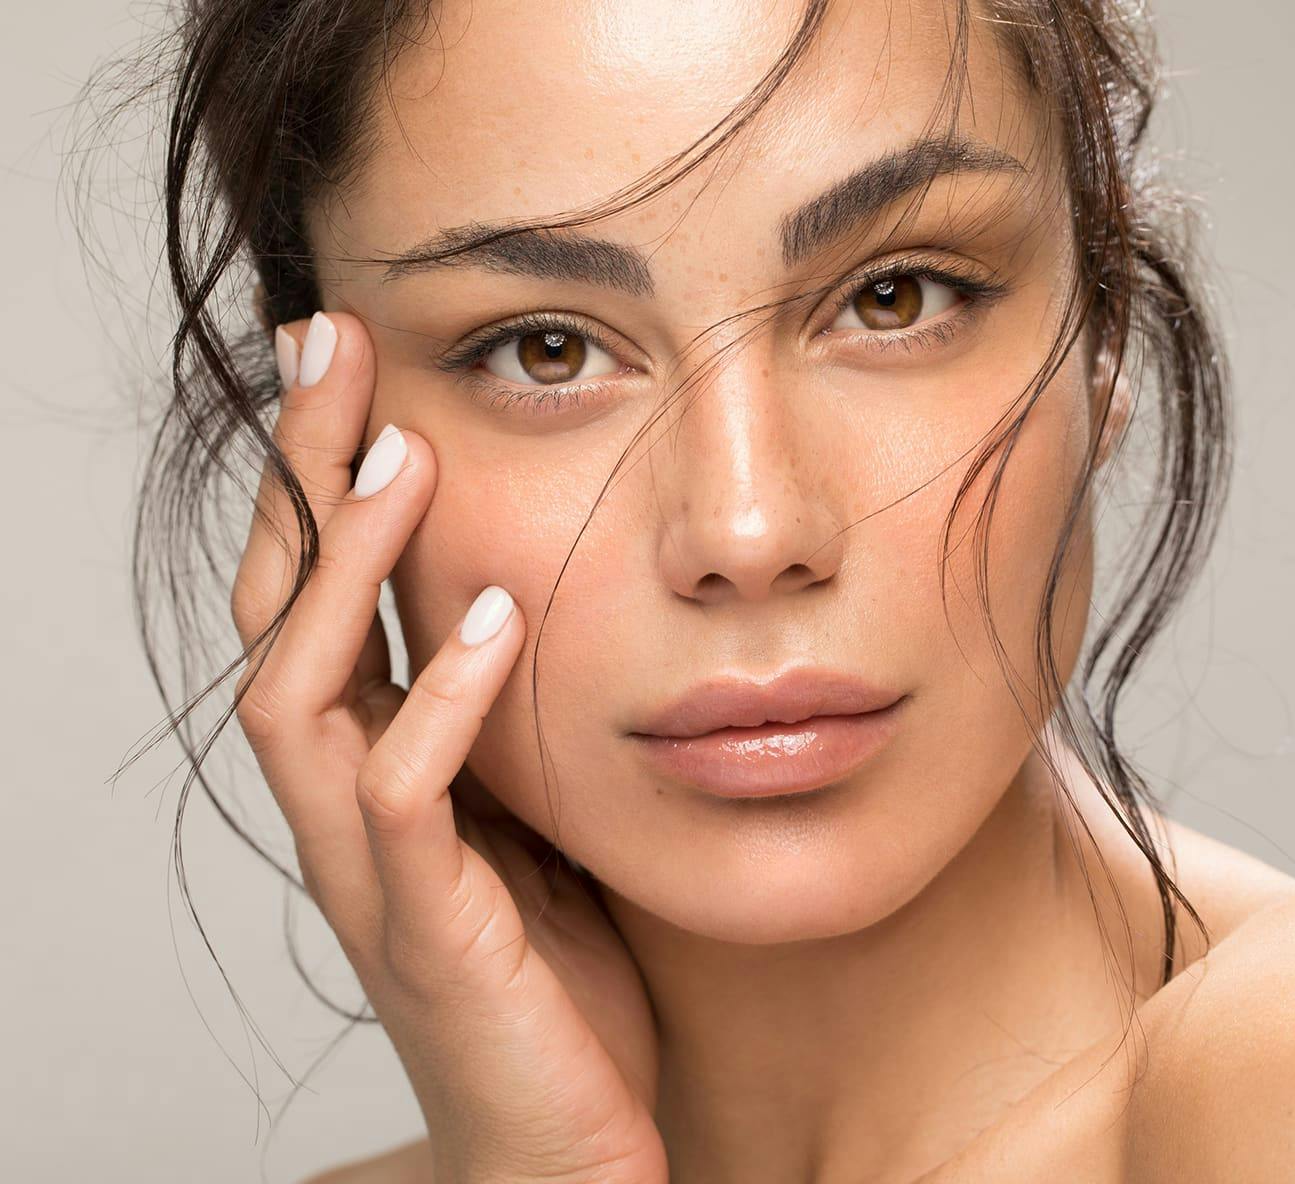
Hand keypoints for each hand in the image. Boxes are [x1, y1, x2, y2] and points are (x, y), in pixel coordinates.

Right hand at [230, 311, 666, 1183]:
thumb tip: (540, 593)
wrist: (568, 1147)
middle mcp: (342, 805)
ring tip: (397, 458)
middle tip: (326, 345)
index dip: (319, 478)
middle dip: (300, 479)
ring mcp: (371, 872)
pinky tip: (487, 619)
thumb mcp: (535, 813)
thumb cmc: (557, 975)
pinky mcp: (427, 932)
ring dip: (346, 573)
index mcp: (371, 765)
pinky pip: (402, 801)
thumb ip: (509, 718)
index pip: (314, 596)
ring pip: (301, 696)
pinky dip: (436, 703)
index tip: (349, 358)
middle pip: (277, 614)